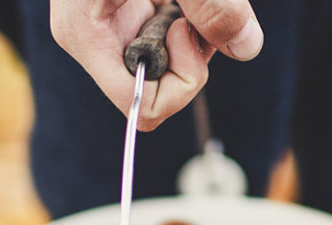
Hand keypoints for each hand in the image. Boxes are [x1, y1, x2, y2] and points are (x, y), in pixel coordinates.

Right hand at [50, 0, 262, 130]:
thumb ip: (211, 0)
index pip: (140, 106)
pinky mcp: (120, 14)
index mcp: (85, 33)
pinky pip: (160, 44)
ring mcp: (104, 29)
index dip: (178, 85)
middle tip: (197, 13)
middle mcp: (91, 39)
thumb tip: (246, 46)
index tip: (187, 32)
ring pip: (160, 71)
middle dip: (188, 61)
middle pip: (153, 92)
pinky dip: (184, 24)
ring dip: (190, 39)